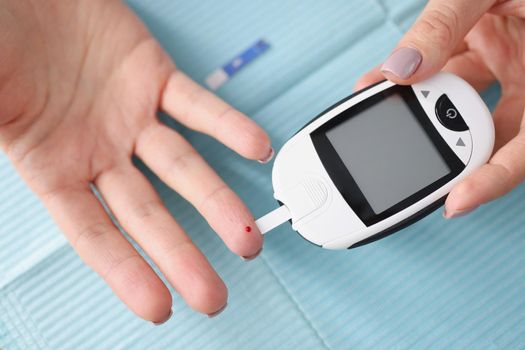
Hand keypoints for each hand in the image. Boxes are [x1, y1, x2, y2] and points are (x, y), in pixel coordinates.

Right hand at [0, 1, 271, 322]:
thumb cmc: (2, 41)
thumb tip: (5, 156)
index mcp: (53, 167)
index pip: (95, 234)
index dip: (126, 272)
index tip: (159, 307)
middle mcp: (99, 150)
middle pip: (149, 214)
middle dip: (182, 255)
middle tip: (213, 295)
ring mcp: (131, 116)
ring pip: (183, 167)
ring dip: (217, 202)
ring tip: (248, 238)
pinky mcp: (155, 77)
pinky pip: (197, 106)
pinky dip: (228, 126)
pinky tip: (256, 147)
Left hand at [355, 0, 524, 217]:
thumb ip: (446, 23)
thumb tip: (398, 72)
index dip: (494, 179)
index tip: (456, 202)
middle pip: (485, 132)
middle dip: (438, 146)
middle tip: (396, 159)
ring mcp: (507, 59)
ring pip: (457, 101)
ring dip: (414, 109)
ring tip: (377, 111)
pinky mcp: (485, 45)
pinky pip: (444, 72)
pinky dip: (414, 79)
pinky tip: (384, 82)